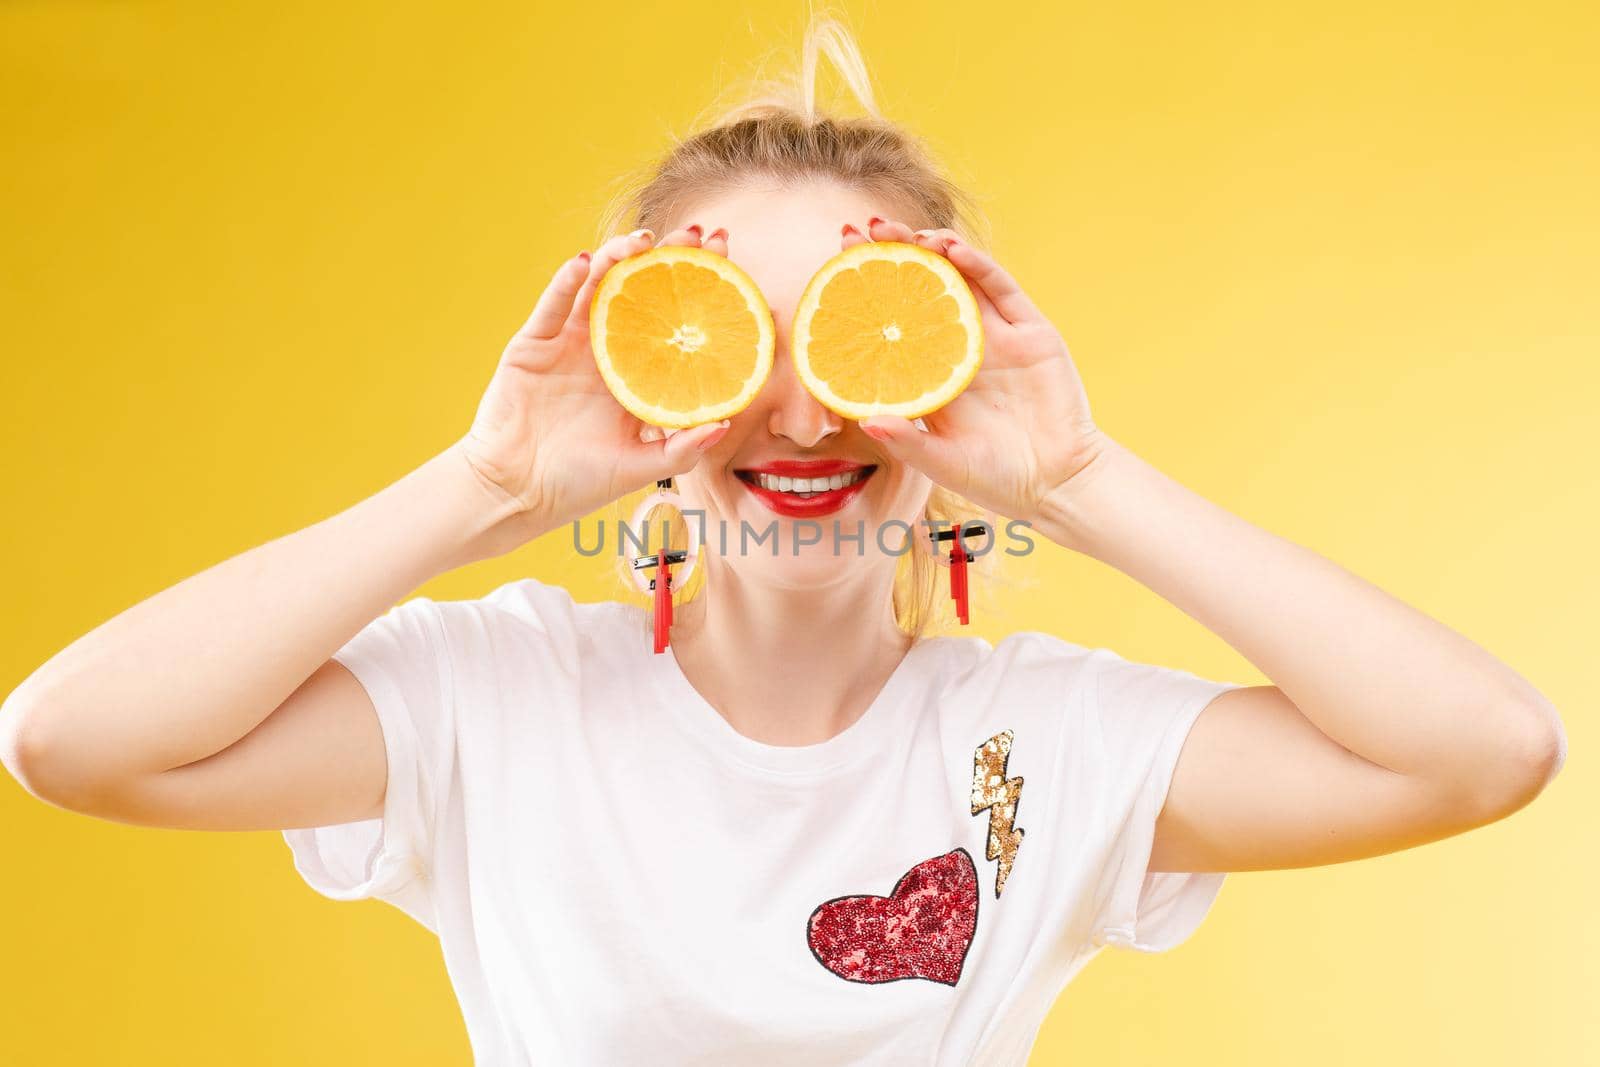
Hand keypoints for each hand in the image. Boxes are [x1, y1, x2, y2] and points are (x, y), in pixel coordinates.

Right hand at [457, 225, 733, 544]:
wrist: (515, 494)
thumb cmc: (577, 484)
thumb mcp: (638, 468)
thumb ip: (681, 450)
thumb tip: (724, 424)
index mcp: (637, 375)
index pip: (675, 321)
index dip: (701, 289)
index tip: (729, 260)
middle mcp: (606, 351)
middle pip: (642, 292)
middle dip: (670, 259)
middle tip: (698, 233)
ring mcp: (568, 344)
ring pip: (598, 288)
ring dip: (619, 257)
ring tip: (644, 240)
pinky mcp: (533, 344)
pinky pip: (552, 306)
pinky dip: (566, 282)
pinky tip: (586, 261)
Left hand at [842, 217, 1107, 527]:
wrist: (1057, 485)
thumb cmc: (995, 478)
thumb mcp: (943, 462)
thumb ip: (909, 442)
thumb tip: (867, 422)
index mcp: (932, 372)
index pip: (893, 319)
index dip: (866, 290)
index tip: (837, 262)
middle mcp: (960, 345)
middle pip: (921, 287)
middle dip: (892, 254)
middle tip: (860, 230)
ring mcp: (997, 335)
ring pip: (960, 277)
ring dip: (930, 249)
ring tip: (900, 231)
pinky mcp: (1032, 332)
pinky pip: (1002, 289)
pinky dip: (977, 264)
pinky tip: (951, 249)